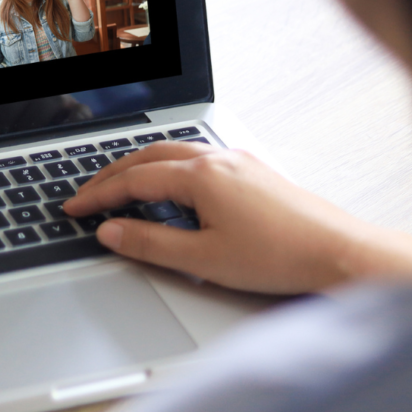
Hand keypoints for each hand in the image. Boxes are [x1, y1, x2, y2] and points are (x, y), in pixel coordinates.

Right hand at [64, 142, 411, 293]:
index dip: (98, 196)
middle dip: (111, 174)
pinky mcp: (252, 169)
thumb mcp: (203, 259)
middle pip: (147, 157)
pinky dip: (168, 167)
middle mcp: (215, 158)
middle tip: (86, 193)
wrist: (338, 251)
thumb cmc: (278, 256)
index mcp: (199, 175)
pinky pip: (196, 157)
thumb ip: (150, 244)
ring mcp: (235, 160)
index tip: (73, 208)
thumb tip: (110, 233)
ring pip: (172, 153)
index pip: (133, 181)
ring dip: (140, 167)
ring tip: (119, 186)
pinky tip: (171, 186)